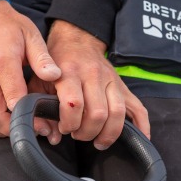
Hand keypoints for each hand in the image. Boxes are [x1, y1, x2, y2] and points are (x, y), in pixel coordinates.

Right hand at [0, 0, 60, 136]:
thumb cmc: (10, 26)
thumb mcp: (31, 35)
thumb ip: (42, 58)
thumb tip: (55, 76)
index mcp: (3, 62)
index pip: (13, 99)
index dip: (28, 116)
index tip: (42, 124)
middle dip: (13, 129)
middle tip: (29, 129)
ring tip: (14, 126)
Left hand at [29, 20, 149, 149]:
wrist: (76, 40)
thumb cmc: (55, 63)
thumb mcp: (39, 79)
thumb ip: (39, 107)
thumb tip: (52, 137)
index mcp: (69, 72)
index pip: (74, 104)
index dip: (69, 123)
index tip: (64, 128)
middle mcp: (92, 75)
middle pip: (97, 113)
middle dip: (87, 132)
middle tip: (78, 134)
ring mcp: (111, 80)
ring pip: (117, 113)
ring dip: (107, 134)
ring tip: (97, 141)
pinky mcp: (123, 86)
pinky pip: (138, 108)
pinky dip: (141, 127)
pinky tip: (136, 139)